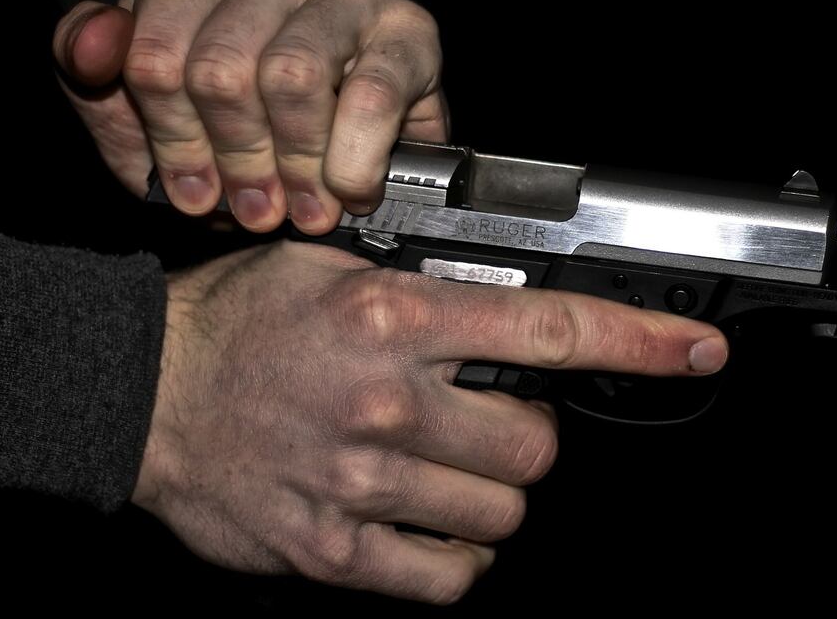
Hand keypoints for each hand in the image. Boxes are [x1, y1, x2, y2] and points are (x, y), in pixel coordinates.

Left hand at [53, 0, 446, 233]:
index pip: (156, 51)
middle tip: (249, 208)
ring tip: (299, 210)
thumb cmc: (231, 124)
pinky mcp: (410, 30)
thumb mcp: (140, 108)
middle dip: (233, 158)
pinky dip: (352, 162)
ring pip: (293, 78)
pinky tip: (347, 192)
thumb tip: (91, 47)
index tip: (189, 191)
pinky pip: (371, 98)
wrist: (332, 155)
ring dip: (292, 166)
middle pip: (222, 68)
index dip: (170, 139)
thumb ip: (90, 72)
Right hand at [135, 241, 727, 603]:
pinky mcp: (331, 548)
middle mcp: (388, 399)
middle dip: (528, 435)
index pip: (549, 330)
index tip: (695, 352)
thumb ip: (426, 282)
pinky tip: (426, 520)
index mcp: (396, 315)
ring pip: (500, 512)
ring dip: (488, 492)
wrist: (141, 391)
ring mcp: (361, 481)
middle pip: (537, 447)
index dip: (639, 343)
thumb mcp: (331, 263)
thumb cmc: (237, 320)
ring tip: (441, 465)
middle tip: (487, 419)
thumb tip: (505, 303)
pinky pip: (446, 575)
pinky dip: (455, 552)